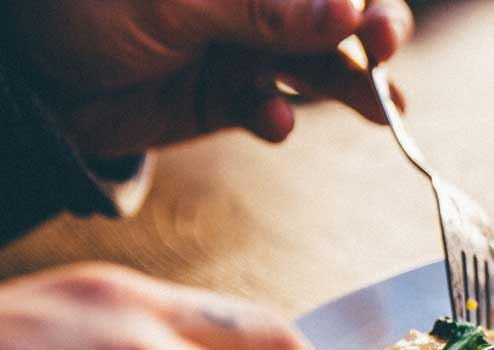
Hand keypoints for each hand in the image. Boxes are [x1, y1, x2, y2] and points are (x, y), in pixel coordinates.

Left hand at [5, 0, 413, 156]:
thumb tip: (346, 11)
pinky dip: (280, 118)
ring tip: (379, 111)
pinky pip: (276, 110)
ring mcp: (246, 48)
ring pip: (320, 67)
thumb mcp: (179, 3)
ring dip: (350, 87)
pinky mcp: (230, 99)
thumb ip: (264, 10)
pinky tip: (272, 121)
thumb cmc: (86, 8)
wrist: (26, 80)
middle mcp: (257, 3)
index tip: (376, 25)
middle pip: (339, 17)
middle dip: (371, 38)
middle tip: (385, 59)